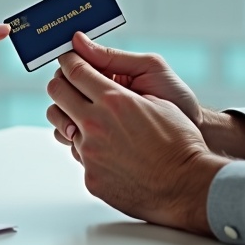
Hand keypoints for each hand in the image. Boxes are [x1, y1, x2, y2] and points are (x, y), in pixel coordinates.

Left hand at [46, 53, 228, 233]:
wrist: (187, 184)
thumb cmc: (180, 142)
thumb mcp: (158, 101)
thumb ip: (125, 83)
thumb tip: (102, 73)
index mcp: (114, 100)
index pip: (75, 70)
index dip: (69, 61)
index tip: (69, 60)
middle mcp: (96, 125)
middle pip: (57, 92)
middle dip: (61, 83)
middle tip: (69, 83)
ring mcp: (90, 153)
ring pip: (61, 125)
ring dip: (70, 117)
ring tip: (89, 120)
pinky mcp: (91, 177)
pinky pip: (77, 155)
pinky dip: (88, 148)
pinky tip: (108, 149)